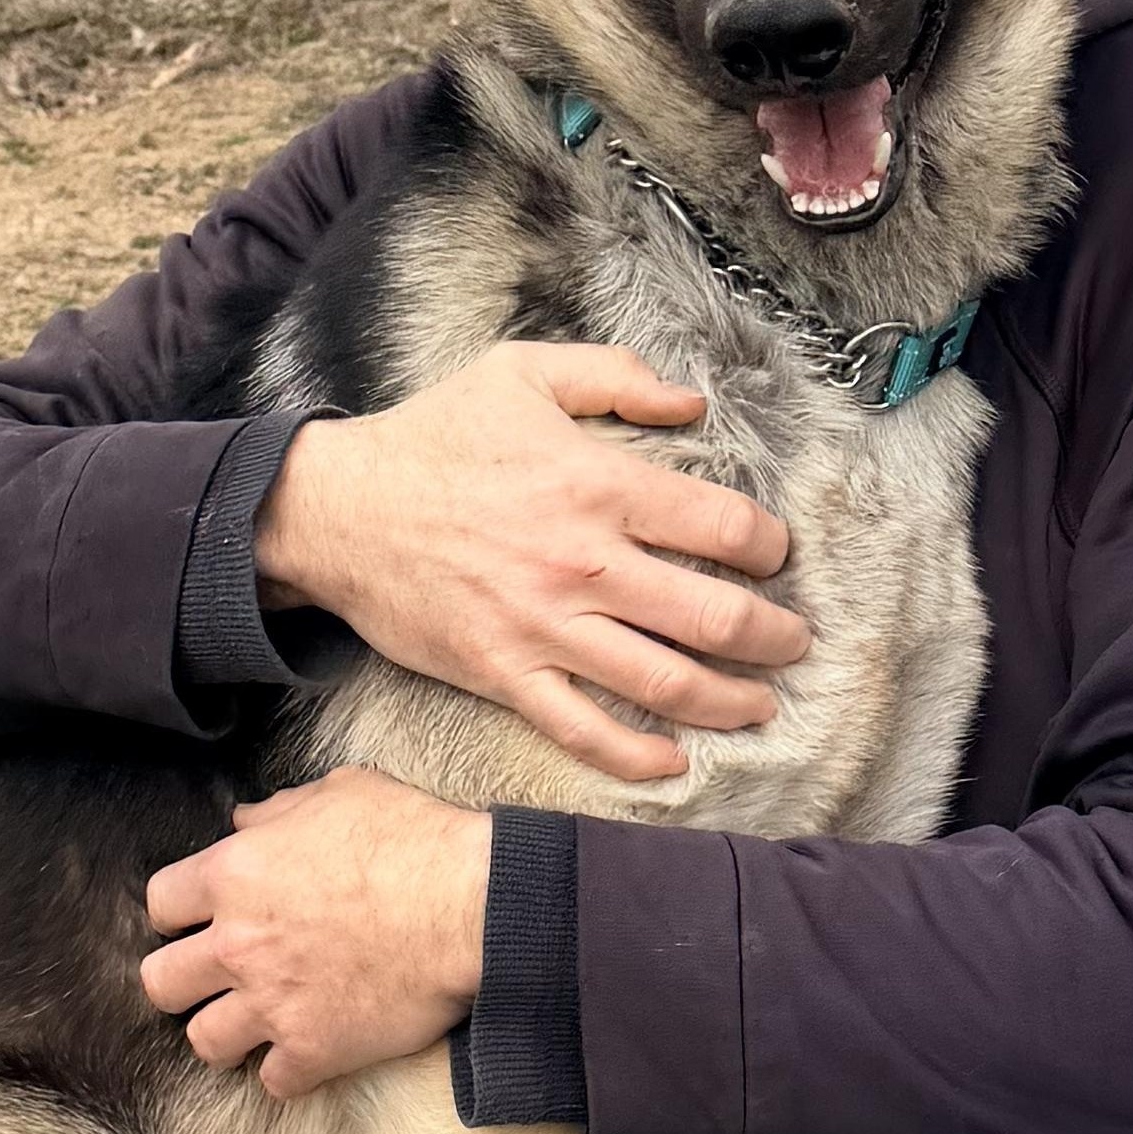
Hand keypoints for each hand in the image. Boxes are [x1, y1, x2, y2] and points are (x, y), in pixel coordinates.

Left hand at [140, 772, 490, 1099]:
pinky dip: (287, 1071)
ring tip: (255, 1023)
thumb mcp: (342, 794)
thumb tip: (246, 820)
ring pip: (204, 1041)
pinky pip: (273, 1081)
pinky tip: (307, 1051)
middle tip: (217, 978)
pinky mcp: (314, 1050)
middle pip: (161, 983)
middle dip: (185, 981)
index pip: (160, 903)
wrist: (472, 907)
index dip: (179, 913)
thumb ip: (280, 810)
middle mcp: (238, 943)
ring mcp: (271, 1003)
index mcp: (235, 874)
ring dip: (227, 1032)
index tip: (202, 919)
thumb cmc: (413, 841)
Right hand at [255, 343, 805, 787]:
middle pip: (713, 617)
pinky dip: (637, 756)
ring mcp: (545, 626)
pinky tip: (675, 761)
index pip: (723, 526)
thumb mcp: (522, 373)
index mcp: (599, 484)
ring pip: (664, 682)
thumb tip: (692, 402)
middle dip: (774, 637)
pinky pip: (584, 729)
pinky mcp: (505, 673)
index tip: (775, 556)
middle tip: (794, 641)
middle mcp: (583, 563)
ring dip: (730, 701)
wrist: (338, 509)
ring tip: (761, 704)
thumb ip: (615, 377)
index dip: (769, 547)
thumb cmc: (433, 437)